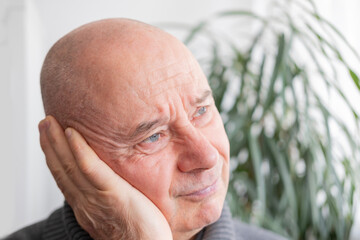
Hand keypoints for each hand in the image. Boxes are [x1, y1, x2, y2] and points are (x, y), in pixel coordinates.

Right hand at [38, 116, 172, 239]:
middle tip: (44, 123)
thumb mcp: (116, 213)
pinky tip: (72, 134)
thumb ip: (108, 197)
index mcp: (86, 207)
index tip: (50, 139)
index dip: (55, 157)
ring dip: (58, 142)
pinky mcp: (113, 195)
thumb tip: (111, 181)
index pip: (65, 178)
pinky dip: (79, 151)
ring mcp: (96, 199)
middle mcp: (85, 203)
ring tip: (50, 123)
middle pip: (62, 169)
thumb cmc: (139, 235)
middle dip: (51, 145)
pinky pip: (91, 170)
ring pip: (70, 166)